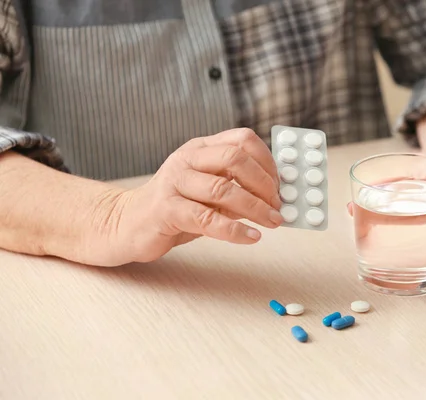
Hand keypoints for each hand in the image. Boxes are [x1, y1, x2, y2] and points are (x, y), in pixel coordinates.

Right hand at [106, 128, 282, 264]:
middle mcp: (187, 159)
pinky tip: (251, 237)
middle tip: (277, 205)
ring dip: (255, 208)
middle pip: (235, 158)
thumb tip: (275, 198)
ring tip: (272, 222)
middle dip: (264, 183)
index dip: (268, 161)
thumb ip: (236, 189)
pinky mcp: (166, 210)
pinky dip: (234, 230)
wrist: (127, 224)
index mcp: (200, 149)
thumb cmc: (175, 208)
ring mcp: (174, 182)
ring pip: (222, 189)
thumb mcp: (209, 192)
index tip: (280, 185)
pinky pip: (206, 219)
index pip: (242, 139)